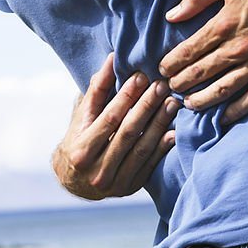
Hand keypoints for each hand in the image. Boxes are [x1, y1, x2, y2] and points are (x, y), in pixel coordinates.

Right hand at [53, 53, 177, 199]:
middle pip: (127, 133)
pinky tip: (173, 131)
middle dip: (146, 107)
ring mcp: (113, 183)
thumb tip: (113, 59)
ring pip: (141, 149)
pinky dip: (162, 147)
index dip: (126, 97)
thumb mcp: (82, 116)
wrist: (74, 180)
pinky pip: (149, 165)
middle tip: (162, 86)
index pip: (109, 119)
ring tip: (172, 103)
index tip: (141, 76)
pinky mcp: (128, 188)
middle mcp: (96, 170)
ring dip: (159, 124)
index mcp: (81, 150)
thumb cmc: (78, 139)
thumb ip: (97, 90)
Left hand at [158, 0, 247, 123]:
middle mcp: (238, 47)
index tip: (163, 71)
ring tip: (189, 105)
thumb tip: (171, 15)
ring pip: (223, 89)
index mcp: (224, 24)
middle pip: (201, 73)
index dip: (172, 64)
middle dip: (181, 84)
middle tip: (171, 90)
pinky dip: (237, 110)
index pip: (188, 51)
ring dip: (202, 100)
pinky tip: (223, 117)